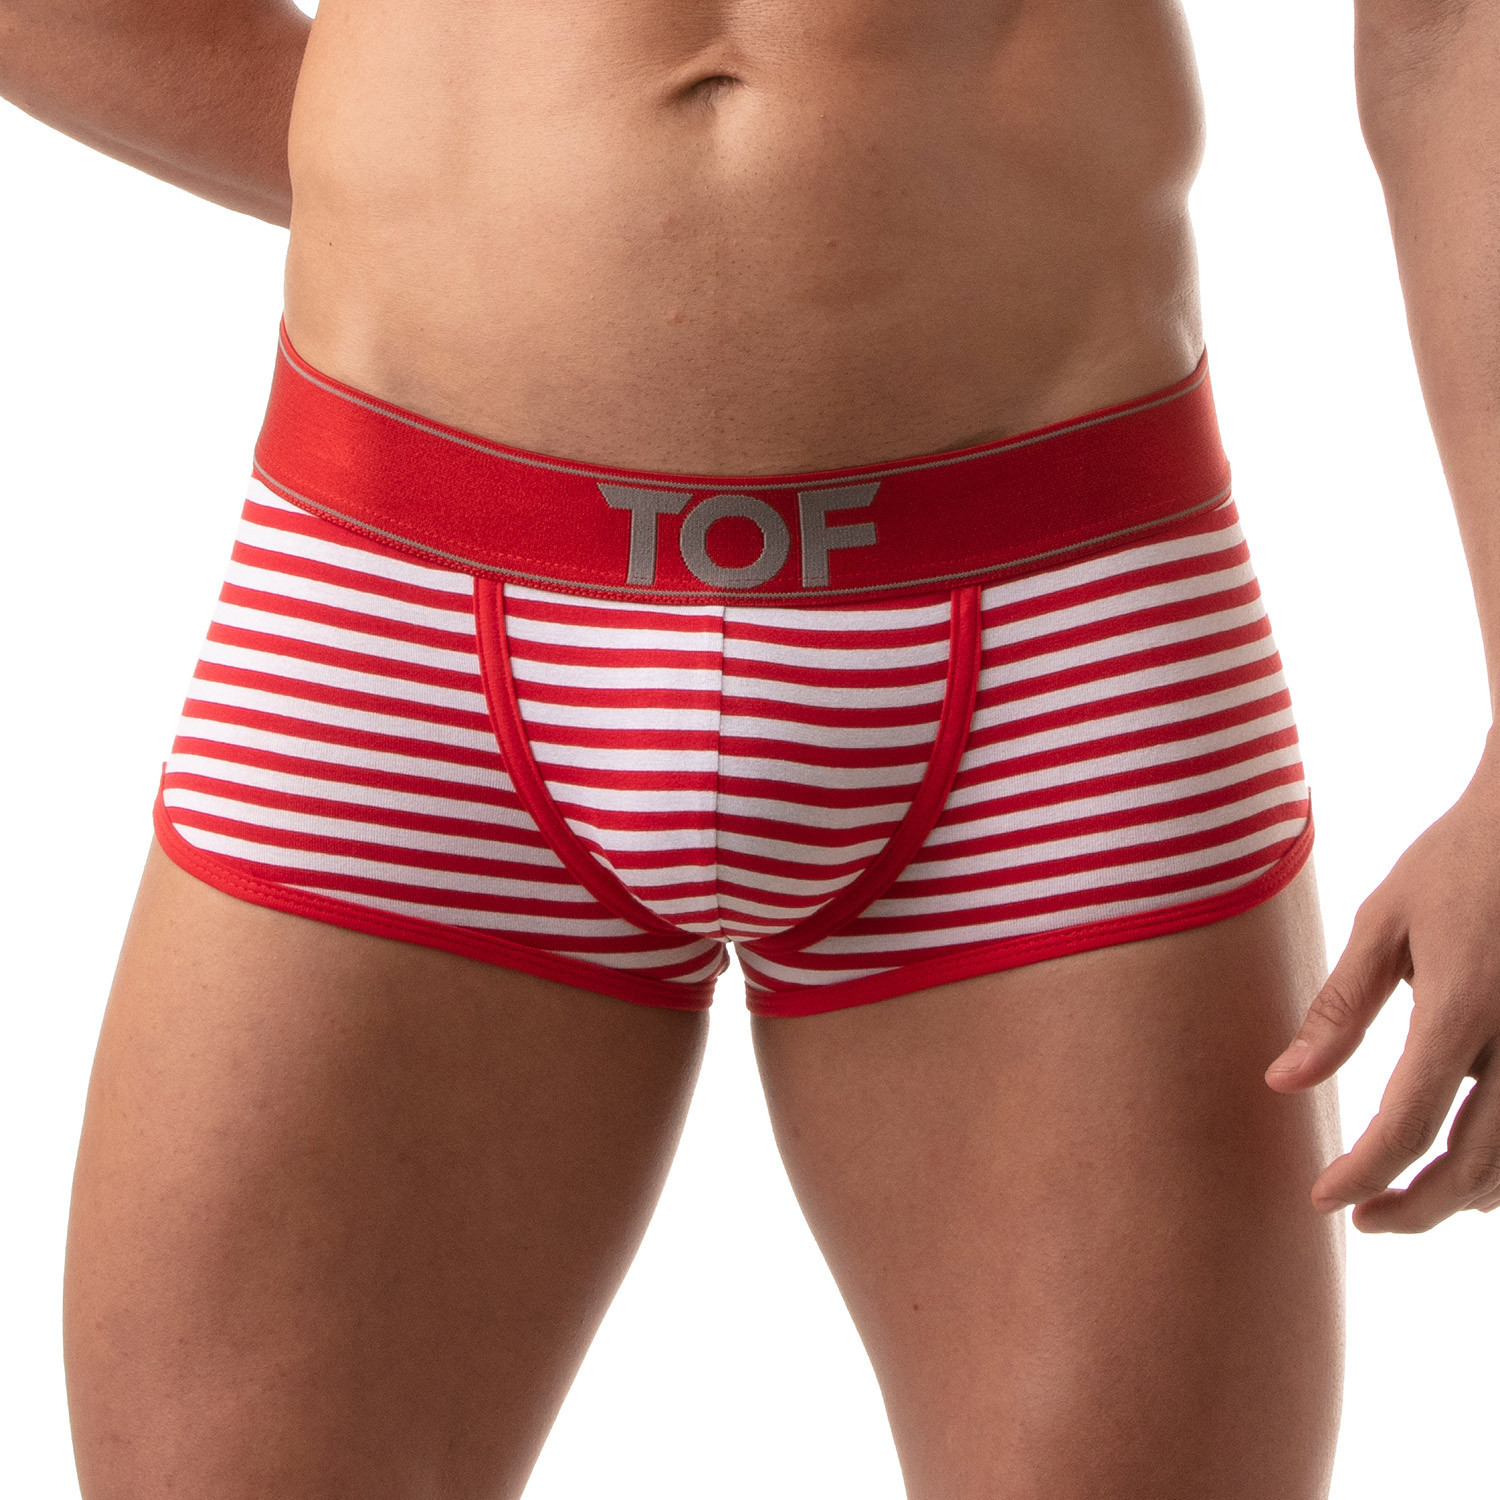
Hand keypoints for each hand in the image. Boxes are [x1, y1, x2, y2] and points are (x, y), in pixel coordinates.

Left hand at [1265, 741, 1499, 1231]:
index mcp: (1464, 1006)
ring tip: (1409, 1197)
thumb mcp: (1384, 925)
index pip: (1408, 1122)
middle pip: (1477, 1164)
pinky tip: (1467, 1158)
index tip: (1323, 1199)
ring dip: (1468, 1195)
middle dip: (1416, 1206)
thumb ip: (1338, 1010)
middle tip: (1363, 1219)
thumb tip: (1282, 1082)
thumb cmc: (1456, 863)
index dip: (1363, 1174)